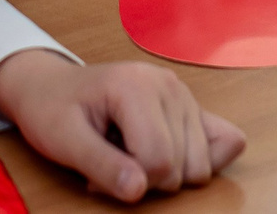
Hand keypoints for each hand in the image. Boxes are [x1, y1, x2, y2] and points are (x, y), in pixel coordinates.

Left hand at [0, 50, 243, 203]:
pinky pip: (226, 142)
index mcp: (136, 86)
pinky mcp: (192, 107)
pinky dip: (199, 160)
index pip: (158, 162)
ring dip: (165, 173)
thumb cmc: (53, 110)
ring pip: (200, 166)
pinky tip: (163, 151)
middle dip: (147, 179)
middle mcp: (169, 86)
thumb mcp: (65, 140)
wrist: (49, 87)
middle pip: (182, 168)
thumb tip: (139, 191)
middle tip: (112, 160)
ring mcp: (184, 95)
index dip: (129, 181)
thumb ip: (102, 165)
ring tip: (129, 152)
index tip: (98, 168)